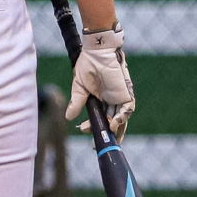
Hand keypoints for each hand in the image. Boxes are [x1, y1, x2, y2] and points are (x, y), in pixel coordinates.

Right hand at [66, 24, 135, 140]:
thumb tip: (68, 117)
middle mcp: (112, 100)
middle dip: (108, 133)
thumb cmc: (88, 66)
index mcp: (100, 99)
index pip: (99, 117)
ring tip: (106, 134)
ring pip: (121, 118)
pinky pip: (128, 109)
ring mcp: (120, 97)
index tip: (83, 130)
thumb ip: (77, 102)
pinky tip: (114, 123)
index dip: (93, 126)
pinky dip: (122, 117)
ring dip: (115, 128)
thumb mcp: (79, 87)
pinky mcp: (127, 93)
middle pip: (112, 121)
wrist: (97, 52)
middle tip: (99, 144)